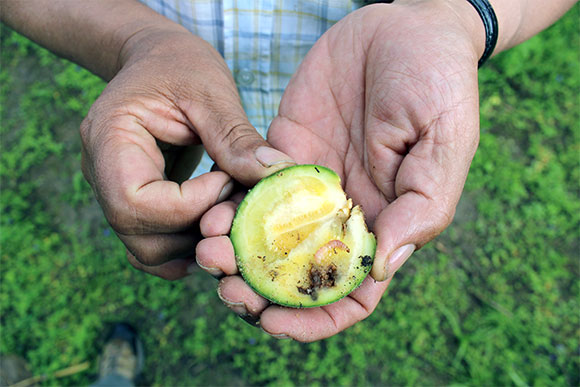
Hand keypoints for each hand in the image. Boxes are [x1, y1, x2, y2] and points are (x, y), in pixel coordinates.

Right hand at [81, 28, 293, 278]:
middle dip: (198, 231)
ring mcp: (114, 194)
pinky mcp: (137, 204)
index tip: (227, 178)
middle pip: (141, 235)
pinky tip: (217, 227)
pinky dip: (188, 246)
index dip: (190, 204)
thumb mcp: (210, 92)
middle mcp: (101, 175)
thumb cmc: (180, 65)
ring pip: (148, 250)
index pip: (135, 202)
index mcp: (109, 139)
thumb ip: (237, 138)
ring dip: (198, 244)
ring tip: (231, 212)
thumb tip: (277, 176)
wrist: (156, 63)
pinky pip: (154, 244)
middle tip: (237, 204)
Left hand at [197, 0, 481, 340]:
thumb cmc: (438, 82)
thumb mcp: (445, 142)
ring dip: (233, 252)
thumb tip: (381, 268)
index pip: (348, 292)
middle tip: (228, 285)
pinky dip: (226, 204)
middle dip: (259, 289)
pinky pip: (247, 186)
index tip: (273, 322)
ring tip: (209, 247)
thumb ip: (421, 208)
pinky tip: (210, 206)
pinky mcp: (281, 149)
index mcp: (382, 223)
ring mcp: (308, 183)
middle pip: (294, 272)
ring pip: (263, 236)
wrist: (403, 25)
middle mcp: (341, 212)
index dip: (313, 318)